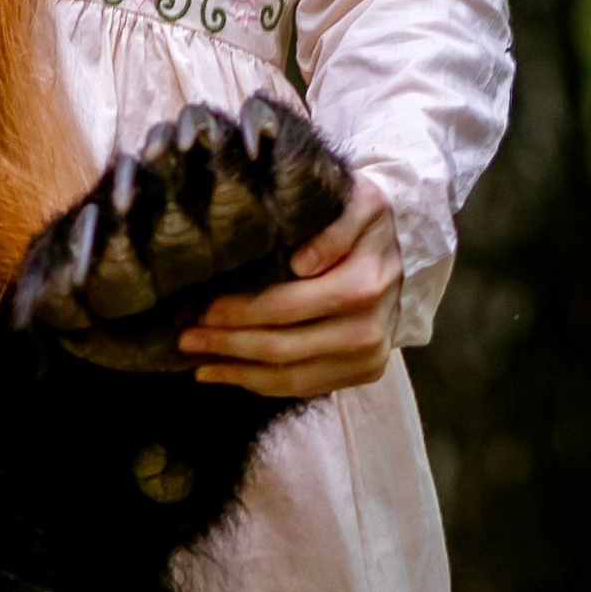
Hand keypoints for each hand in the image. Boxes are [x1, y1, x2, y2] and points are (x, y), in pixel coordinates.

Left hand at [177, 174, 401, 398]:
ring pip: (291, 378)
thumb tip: (304, 264)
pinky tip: (229, 374)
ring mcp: (367, 357)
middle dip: (228, 344)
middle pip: (283, 347)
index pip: (288, 306)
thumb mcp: (359, 203)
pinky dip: (262, 384)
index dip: (241, 311)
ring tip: (199, 362)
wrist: (404, 249)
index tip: (204, 307)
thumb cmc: (368, 221)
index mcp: (364, 284)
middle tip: (186, 337)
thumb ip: (335, 228)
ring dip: (238, 372)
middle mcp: (368, 330)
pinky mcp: (364, 373)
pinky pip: (305, 388)